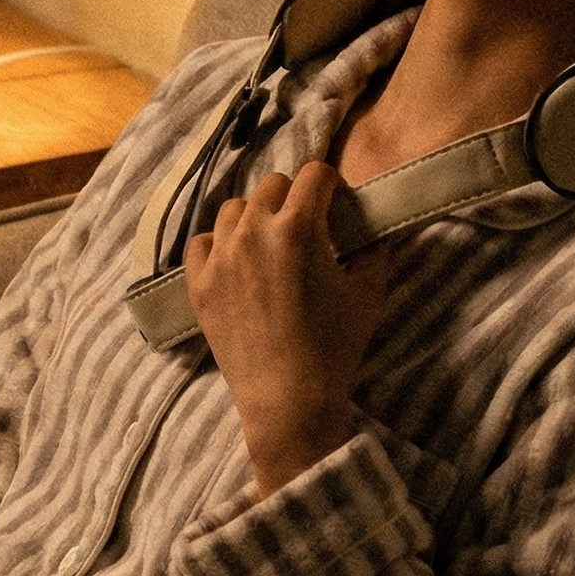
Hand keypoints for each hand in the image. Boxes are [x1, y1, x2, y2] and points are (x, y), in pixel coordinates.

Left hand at [184, 163, 389, 497]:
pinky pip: (201, 241)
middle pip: (273, 184)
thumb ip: (374, 246)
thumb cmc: (335, 347)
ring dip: (256, 217)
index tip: (337, 208)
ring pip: (234, 208)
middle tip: (307, 229)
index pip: (314, 174)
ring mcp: (220, 258)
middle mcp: (253, 232)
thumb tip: (375, 221)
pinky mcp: (198, 284)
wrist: (288, 401)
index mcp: (298, 228)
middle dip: (294, 198)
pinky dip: (219, 244)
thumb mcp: (368, 292)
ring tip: (270, 245)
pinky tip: (237, 262)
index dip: (332, 186)